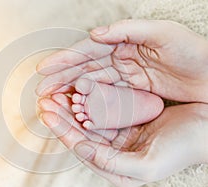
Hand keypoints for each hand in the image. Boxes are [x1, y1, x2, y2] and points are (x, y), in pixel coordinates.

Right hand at [36, 20, 207, 102]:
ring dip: (70, 93)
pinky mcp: (131, 93)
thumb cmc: (194, 52)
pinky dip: (88, 103)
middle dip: (60, 79)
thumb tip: (95, 34)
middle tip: (40, 91)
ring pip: (90, 85)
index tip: (43, 69)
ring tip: (51, 102)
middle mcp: (120, 59)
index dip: (64, 59)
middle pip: (83, 69)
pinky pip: (104, 98)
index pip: (87, 50)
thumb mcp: (164, 33)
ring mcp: (125, 77)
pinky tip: (76, 109)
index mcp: (124, 43)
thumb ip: (128, 29)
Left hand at [39, 94, 207, 186]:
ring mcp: (119, 133)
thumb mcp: (145, 165)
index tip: (48, 113)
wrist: (206, 129)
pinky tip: (79, 91)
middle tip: (46, 99)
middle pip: (80, 131)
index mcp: (115, 166)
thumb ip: (110, 163)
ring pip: (88, 118)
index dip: (62, 130)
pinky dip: (89, 100)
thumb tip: (80, 148)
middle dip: (62, 116)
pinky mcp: (126, 118)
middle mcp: (113, 151)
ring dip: (72, 106)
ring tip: (56, 93)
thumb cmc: (181, 150)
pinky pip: (102, 108)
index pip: (81, 146)